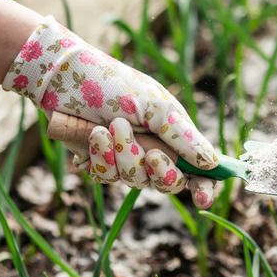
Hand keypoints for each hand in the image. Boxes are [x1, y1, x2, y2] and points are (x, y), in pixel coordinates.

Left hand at [2, 16, 217, 207]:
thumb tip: (212, 164)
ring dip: (123, 156)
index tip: (202, 197)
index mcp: (175, 135)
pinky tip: (93, 135)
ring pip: (135, 182)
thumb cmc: (114, 84)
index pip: (199, 170)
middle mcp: (155, 150)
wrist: (63, 78)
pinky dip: (100, 158)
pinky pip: (106, 178)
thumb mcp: (156, 106)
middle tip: (152, 153)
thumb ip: (184, 136)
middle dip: (160, 172)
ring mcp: (127, 159)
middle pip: (168, 184)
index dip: (204, 186)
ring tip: (109, 125)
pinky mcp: (100, 163)